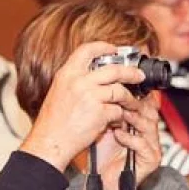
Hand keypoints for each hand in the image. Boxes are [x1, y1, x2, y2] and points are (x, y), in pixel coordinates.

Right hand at [19, 42, 145, 171]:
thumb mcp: (59, 91)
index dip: (104, 47)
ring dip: (129, 98)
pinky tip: (116, 121)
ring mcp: (90, 96)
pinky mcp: (99, 113)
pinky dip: (120, 116)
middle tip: (138, 75)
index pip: (87, 50)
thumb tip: (96, 75)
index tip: (114, 49)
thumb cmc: (53, 122)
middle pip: (113, 69)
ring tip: (132, 103)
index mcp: (67, 74)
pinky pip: (118, 110)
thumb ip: (76, 81)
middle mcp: (79, 81)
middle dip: (130, 72)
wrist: (50, 142)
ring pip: (120, 90)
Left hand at [85, 93, 161, 189]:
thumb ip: (112, 112)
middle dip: (135, 104)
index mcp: (142, 125)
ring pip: (149, 126)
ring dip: (133, 118)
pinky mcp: (151, 160)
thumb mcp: (107, 128)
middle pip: (150, 112)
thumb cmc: (103, 156)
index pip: (147, 104)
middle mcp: (150, 135)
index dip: (138, 95)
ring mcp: (153, 147)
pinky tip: (118, 134)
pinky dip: (130, 138)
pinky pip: (143, 145)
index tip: (126, 87)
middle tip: (122, 98)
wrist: (102, 181)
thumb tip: (108, 91)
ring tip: (121, 114)